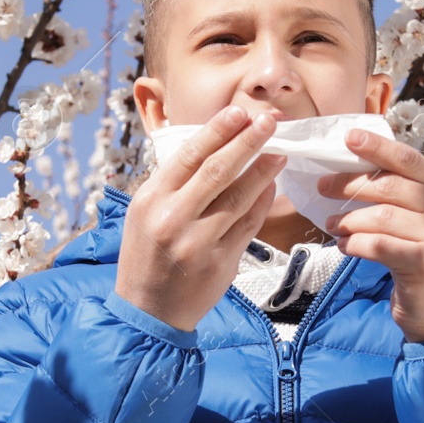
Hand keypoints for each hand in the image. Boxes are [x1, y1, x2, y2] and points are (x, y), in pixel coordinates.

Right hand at [115, 106, 286, 332]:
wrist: (148, 310)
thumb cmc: (146, 254)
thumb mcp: (143, 212)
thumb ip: (171, 182)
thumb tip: (209, 145)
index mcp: (151, 200)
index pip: (189, 156)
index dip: (217, 131)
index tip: (239, 112)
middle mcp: (174, 219)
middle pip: (218, 170)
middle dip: (247, 141)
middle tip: (269, 122)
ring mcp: (199, 242)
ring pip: (239, 197)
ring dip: (263, 170)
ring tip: (279, 152)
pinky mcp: (221, 262)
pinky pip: (248, 225)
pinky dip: (262, 202)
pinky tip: (271, 186)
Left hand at [317, 128, 423, 342]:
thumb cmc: (422, 260)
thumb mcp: (422, 221)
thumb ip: (401, 195)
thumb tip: (353, 166)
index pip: (409, 159)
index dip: (377, 146)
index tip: (347, 138)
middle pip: (390, 185)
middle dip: (350, 184)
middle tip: (322, 187)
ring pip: (381, 216)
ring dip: (348, 219)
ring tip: (333, 225)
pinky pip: (378, 244)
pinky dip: (355, 243)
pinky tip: (345, 246)